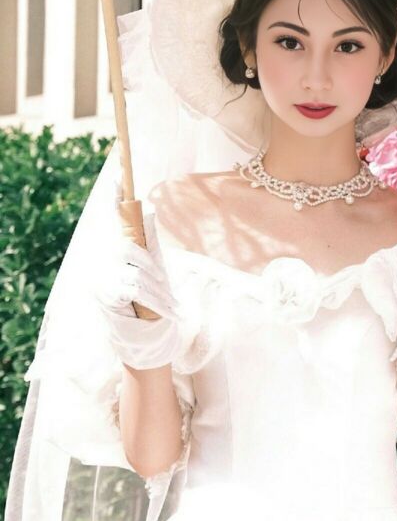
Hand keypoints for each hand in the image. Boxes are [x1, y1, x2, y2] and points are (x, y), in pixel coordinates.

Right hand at [94, 179, 182, 369]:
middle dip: (151, 268)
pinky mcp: (107, 297)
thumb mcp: (156, 271)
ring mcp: (102, 281)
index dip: (116, 199)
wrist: (145, 345)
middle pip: (130, 249)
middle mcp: (105, 265)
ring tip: (170, 309)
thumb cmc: (152, 305)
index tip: (119, 175)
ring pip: (137, 272)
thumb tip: (148, 208)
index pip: (115, 223)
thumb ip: (149, 242)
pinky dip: (155, 302)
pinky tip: (165, 313)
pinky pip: (136, 289)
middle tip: (165, 289)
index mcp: (118, 256)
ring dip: (158, 291)